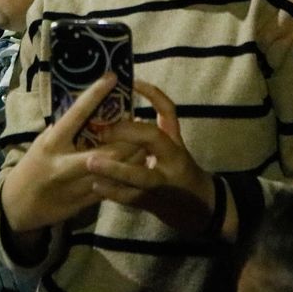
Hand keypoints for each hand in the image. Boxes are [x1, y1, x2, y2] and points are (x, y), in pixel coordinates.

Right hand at [1, 74, 142, 236]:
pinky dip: (128, 174)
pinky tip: (139, 163)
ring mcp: (77, 186)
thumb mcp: (43, 142)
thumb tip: (90, 106)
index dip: (95, 95)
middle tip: (142, 120)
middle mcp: (65, 164)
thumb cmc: (32, 165)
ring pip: (116, 170)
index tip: (112, 77)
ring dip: (135, 155)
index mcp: (52, 142)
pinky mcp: (86, 202)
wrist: (19, 205)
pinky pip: (114, 187)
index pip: (76, 114)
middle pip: (108, 149)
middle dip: (129, 136)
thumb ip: (65, 128)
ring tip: (147, 140)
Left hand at [85, 80, 219, 236]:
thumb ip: (155, 130)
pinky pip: (131, 198)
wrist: (201, 209)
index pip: (168, 112)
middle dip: (126, 131)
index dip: (152, 95)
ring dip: (115, 169)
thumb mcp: (174, 147)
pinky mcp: (154, 204)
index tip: (132, 82)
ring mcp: (165, 183)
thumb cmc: (181, 171)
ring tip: (91, 162)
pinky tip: (96, 185)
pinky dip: (113, 192)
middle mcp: (173, 159)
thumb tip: (126, 106)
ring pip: (140, 175)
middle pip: (153, 138)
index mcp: (175, 143)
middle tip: (100, 129)